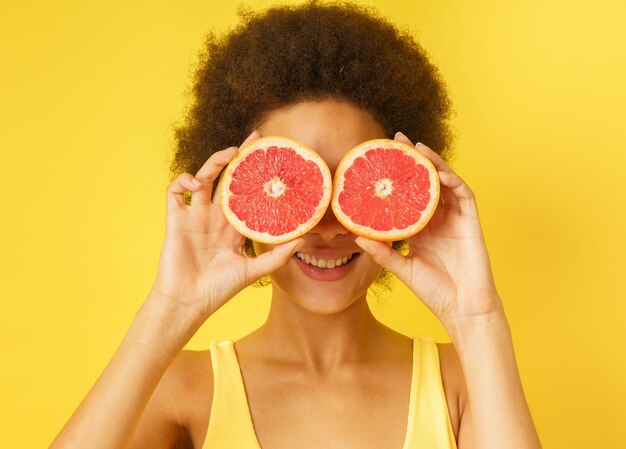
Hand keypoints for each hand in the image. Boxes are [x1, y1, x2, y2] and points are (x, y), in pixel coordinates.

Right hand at [150, 130, 303, 321]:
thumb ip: (277, 255)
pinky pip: (175, 192)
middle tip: (255, 140)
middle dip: (238, 157)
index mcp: (233, 226)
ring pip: (203, 178)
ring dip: (214, 162)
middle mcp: (215, 217)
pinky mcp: (176, 219)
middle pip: (227, 178)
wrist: (189, 303)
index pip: (247, 192)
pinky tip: (196, 181)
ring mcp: (195, 215)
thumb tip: (304, 239)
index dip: (256, 174)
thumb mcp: (254, 270)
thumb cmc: (219, 289)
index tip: (270, 156)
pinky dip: (183, 180)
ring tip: (230, 154)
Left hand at [355, 132, 502, 328]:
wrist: (462, 310)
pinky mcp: (471, 222)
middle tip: (397, 139)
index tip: (379, 159)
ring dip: (433, 163)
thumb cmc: (434, 291)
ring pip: (445, 182)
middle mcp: (437, 219)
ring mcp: (455, 219)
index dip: (396, 177)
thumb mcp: (401, 268)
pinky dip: (453, 180)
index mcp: (420, 228)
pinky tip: (439, 172)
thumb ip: (382, 252)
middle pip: (425, 181)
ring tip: (417, 147)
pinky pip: (464, 195)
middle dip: (414, 159)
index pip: (407, 195)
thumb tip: (356, 236)